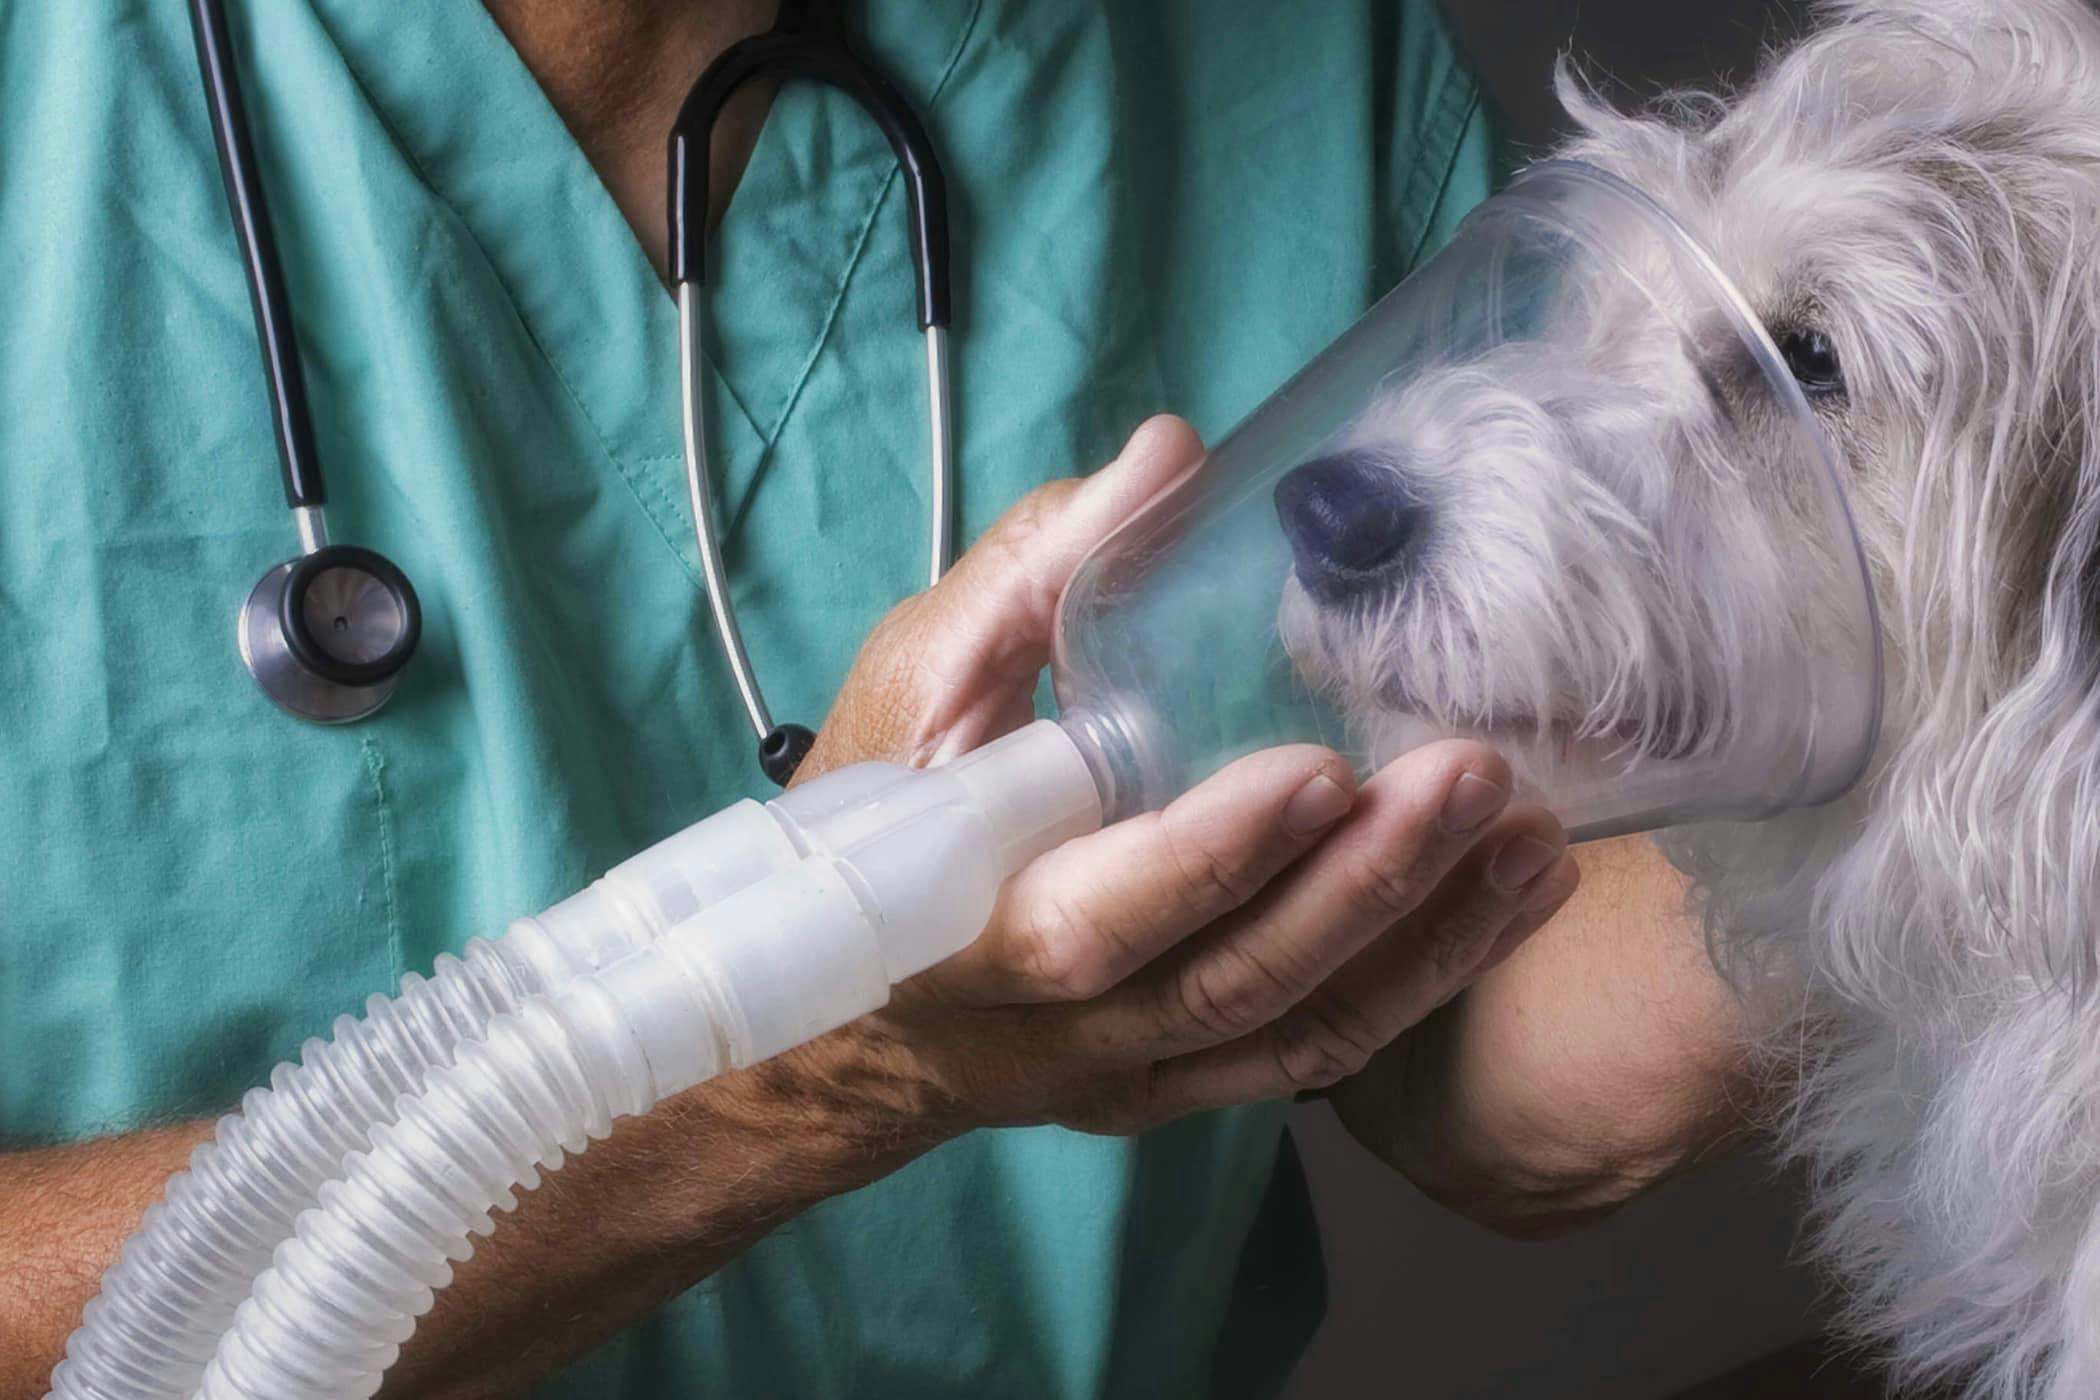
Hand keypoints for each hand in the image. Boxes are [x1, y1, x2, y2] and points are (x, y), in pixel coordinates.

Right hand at [786, 417, 1580, 1142]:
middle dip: (1363, 885)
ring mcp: (1131, 1070)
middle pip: (1228, 981)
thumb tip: (1170, 455)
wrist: (852, 1015)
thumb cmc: (875, 820)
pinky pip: (1316, 1054)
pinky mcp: (1186, 1084)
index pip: (1094, 916)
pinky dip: (1425, 981)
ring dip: (1424, 938)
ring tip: (1532, 841)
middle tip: (1477, 779)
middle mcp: (1058, 1027)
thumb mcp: (915, 681)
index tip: (1323, 768)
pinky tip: (1510, 901)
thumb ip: (1033, 574)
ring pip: (1292, 1029)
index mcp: (967, 924)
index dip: (1210, 856)